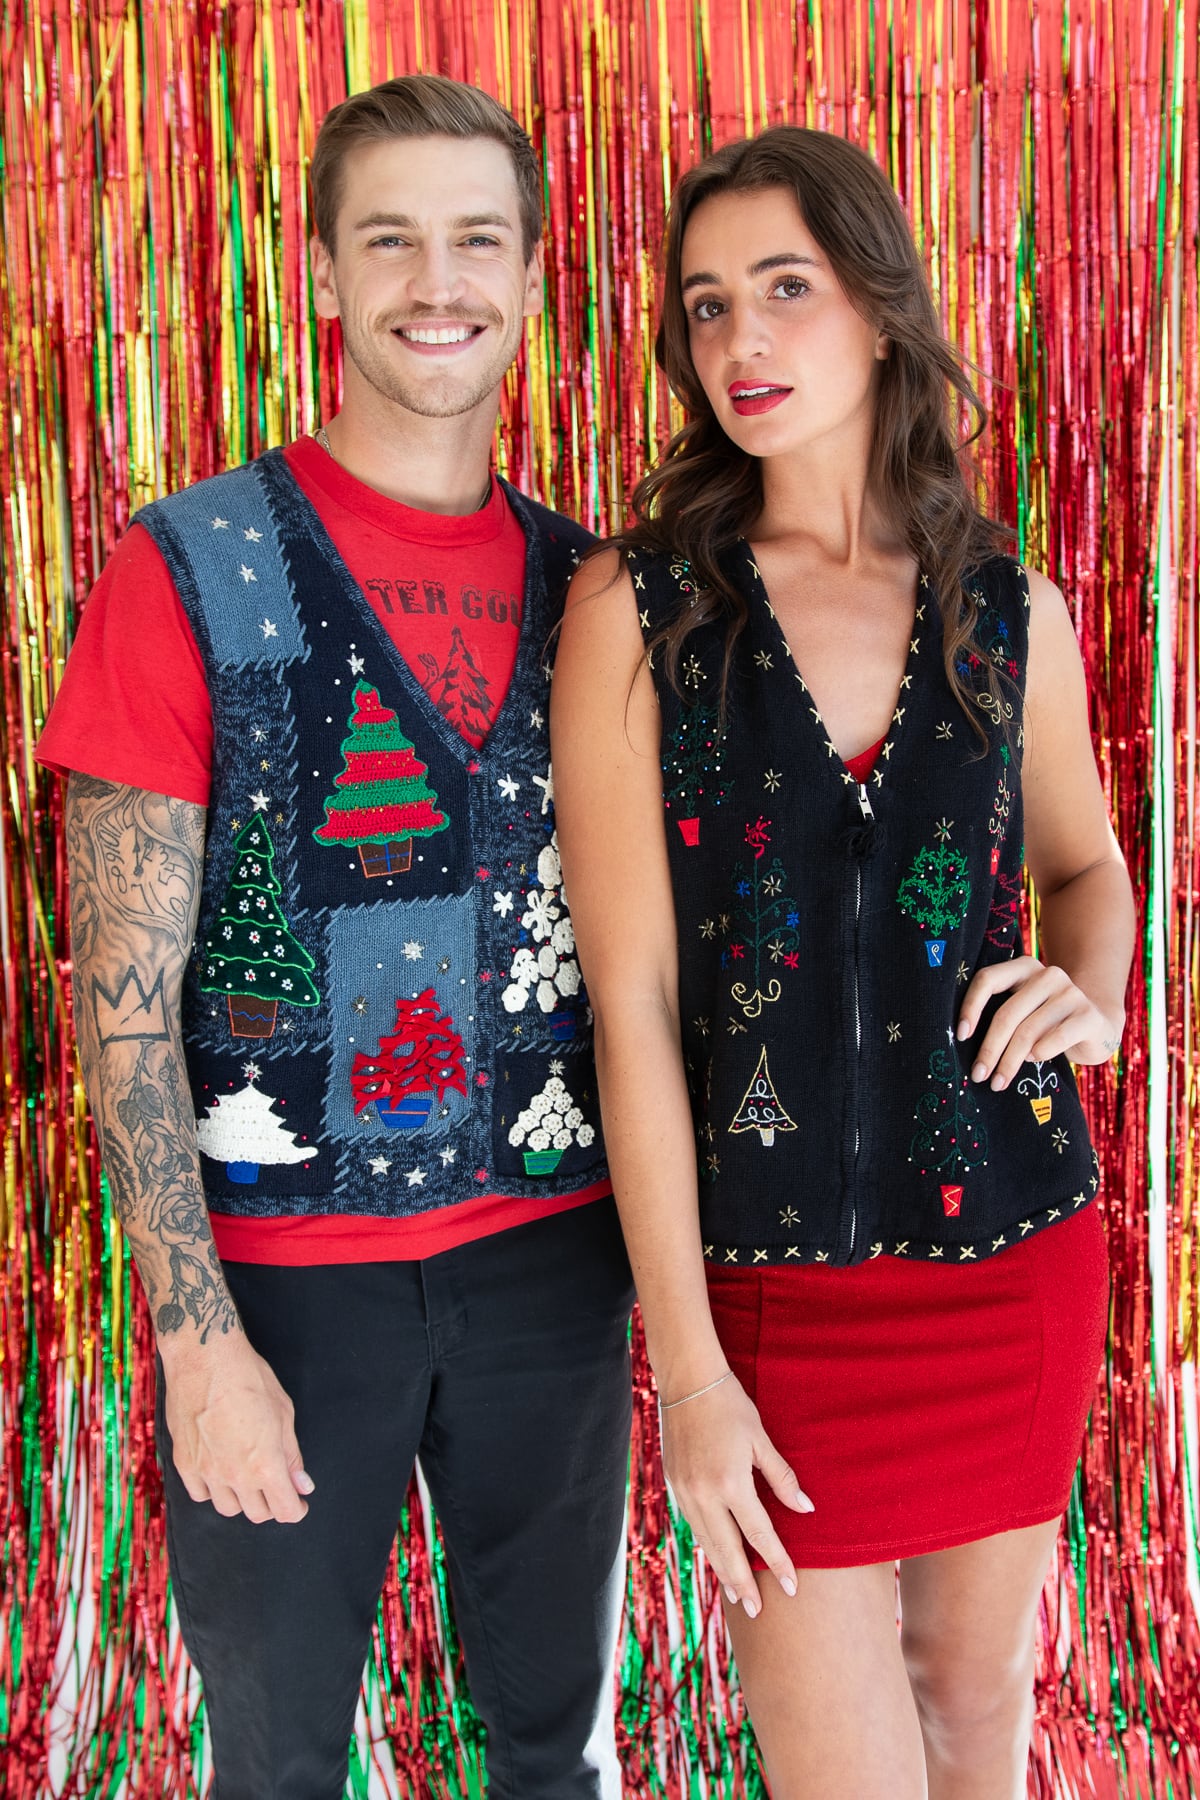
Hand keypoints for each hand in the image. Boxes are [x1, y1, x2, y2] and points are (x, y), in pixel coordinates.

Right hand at [160, 1331, 313, 1522]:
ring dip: (243, 1499)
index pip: (284, 1510)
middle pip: (257, 1513)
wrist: (204, 1358)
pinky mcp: (184, 1463)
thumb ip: (292, 1454)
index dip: (295, 1509)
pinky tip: (220, 1473)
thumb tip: (302, 1484)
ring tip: (248, 1478)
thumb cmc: (249, 1378)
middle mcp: (235, 1475)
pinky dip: (213, 1491)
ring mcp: (207, 1472)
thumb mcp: (284, 1412)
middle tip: (276, 1486)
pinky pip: (200, 1494)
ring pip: (228, 1508)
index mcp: (265, 1464)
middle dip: (272, 1503)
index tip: (298, 1503)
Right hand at [660, 1371, 812, 1616]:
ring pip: (707, 1543)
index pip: (759, 1535)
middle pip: (727, 1551)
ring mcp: (685, 1492)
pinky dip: (707, 1545)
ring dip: (722, 1570)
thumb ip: (782, 1478)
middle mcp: (704, 1495)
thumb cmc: (730, 1406)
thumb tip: (806, 1511)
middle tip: (757, 1611)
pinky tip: (716, 1556)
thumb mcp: (760, 1440)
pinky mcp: (674, 1486)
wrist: (687, 1382)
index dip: (777, 1563)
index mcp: (730, 1483)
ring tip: (735, 1596)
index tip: (792, 1587)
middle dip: (743, 1584)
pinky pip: (694, 1525)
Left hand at [957, 955, 1122, 1086]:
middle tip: (979, 1075)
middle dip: (989, 1049)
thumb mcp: (1023, 1011)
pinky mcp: (1088, 1015)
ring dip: (1009, 1062)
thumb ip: (1001, 1013)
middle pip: (1006, 1014)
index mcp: (1024, 968)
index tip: (961, 1036)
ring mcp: (1071, 993)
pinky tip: (1034, 1062)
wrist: (1098, 1028)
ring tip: (998, 1082)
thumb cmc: (1048, 1023)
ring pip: (1028, 1032)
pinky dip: (1040, 1054)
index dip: (971, 1007)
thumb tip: (963, 1040)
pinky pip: (1055, 1039)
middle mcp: (1048, 975)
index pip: (988, 979)